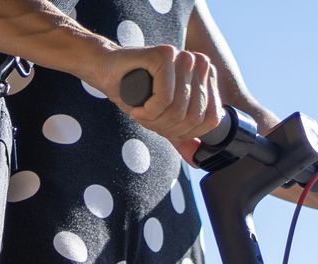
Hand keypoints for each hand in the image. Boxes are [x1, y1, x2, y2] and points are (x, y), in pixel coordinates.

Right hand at [98, 44, 223, 145]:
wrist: (106, 71)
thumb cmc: (133, 92)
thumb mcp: (163, 116)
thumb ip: (182, 130)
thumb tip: (197, 156)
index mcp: (204, 78)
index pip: (211, 119)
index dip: (186, 132)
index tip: (164, 126)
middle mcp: (198, 65)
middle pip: (194, 116)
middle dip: (167, 127)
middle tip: (148, 120)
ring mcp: (182, 57)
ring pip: (179, 108)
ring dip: (155, 120)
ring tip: (141, 112)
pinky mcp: (165, 54)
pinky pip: (165, 97)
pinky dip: (149, 110)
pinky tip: (137, 107)